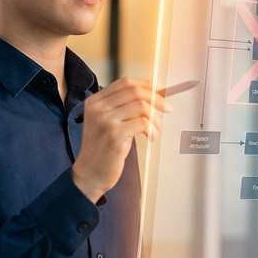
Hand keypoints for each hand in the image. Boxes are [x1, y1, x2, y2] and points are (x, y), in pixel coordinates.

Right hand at [71, 78, 169, 202]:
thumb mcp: (104, 123)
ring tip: (155, 131)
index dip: (146, 85)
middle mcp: (98, 108)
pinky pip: (143, 123)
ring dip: (155, 119)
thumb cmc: (101, 150)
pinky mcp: (115, 135)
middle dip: (157, 99)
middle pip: (135, 91)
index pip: (125, 82)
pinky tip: (151, 138)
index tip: (160, 92)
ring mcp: (105, 120)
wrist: (89, 174)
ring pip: (141, 106)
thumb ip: (120, 108)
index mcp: (94, 101)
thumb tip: (151, 96)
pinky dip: (152, 130)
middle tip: (168, 109)